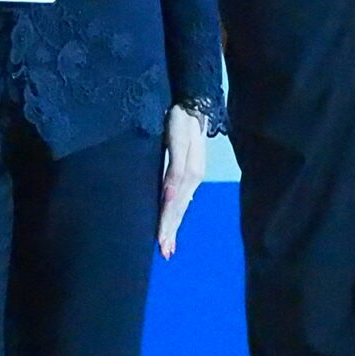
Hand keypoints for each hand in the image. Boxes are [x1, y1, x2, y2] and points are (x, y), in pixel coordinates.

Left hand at [157, 105, 208, 257]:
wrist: (194, 102)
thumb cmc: (180, 120)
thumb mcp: (177, 143)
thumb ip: (174, 170)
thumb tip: (169, 198)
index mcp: (189, 174)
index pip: (175, 206)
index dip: (167, 225)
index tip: (161, 245)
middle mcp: (194, 178)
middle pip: (179, 209)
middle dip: (171, 231)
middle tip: (164, 253)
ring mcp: (194, 175)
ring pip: (182, 205)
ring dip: (174, 225)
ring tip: (169, 244)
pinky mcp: (191, 170)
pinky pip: (184, 197)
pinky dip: (178, 211)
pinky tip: (175, 219)